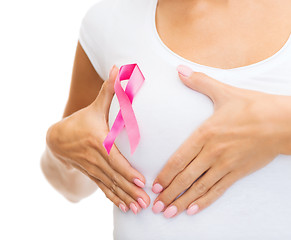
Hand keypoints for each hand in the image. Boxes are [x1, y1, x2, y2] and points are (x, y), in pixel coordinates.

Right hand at [46, 65, 149, 213]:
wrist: (58, 139)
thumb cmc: (82, 121)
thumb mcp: (95, 106)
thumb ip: (109, 90)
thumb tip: (118, 68)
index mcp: (98, 142)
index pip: (115, 159)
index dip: (127, 171)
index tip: (141, 181)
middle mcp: (96, 158)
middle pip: (115, 177)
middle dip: (131, 190)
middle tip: (146, 202)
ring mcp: (93, 169)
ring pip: (111, 186)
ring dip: (125, 198)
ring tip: (138, 209)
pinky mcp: (93, 175)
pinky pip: (104, 189)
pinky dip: (115, 199)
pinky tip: (125, 208)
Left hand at [151, 65, 290, 217]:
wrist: (282, 121)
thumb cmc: (252, 106)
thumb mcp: (223, 91)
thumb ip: (199, 82)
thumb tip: (179, 69)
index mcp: (206, 133)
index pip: (180, 158)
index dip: (165, 174)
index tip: (154, 186)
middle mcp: (213, 152)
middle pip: (186, 177)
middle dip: (169, 194)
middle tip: (154, 206)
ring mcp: (226, 165)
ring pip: (200, 187)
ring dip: (182, 201)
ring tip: (168, 213)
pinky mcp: (238, 172)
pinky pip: (218, 190)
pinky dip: (204, 201)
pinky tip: (193, 210)